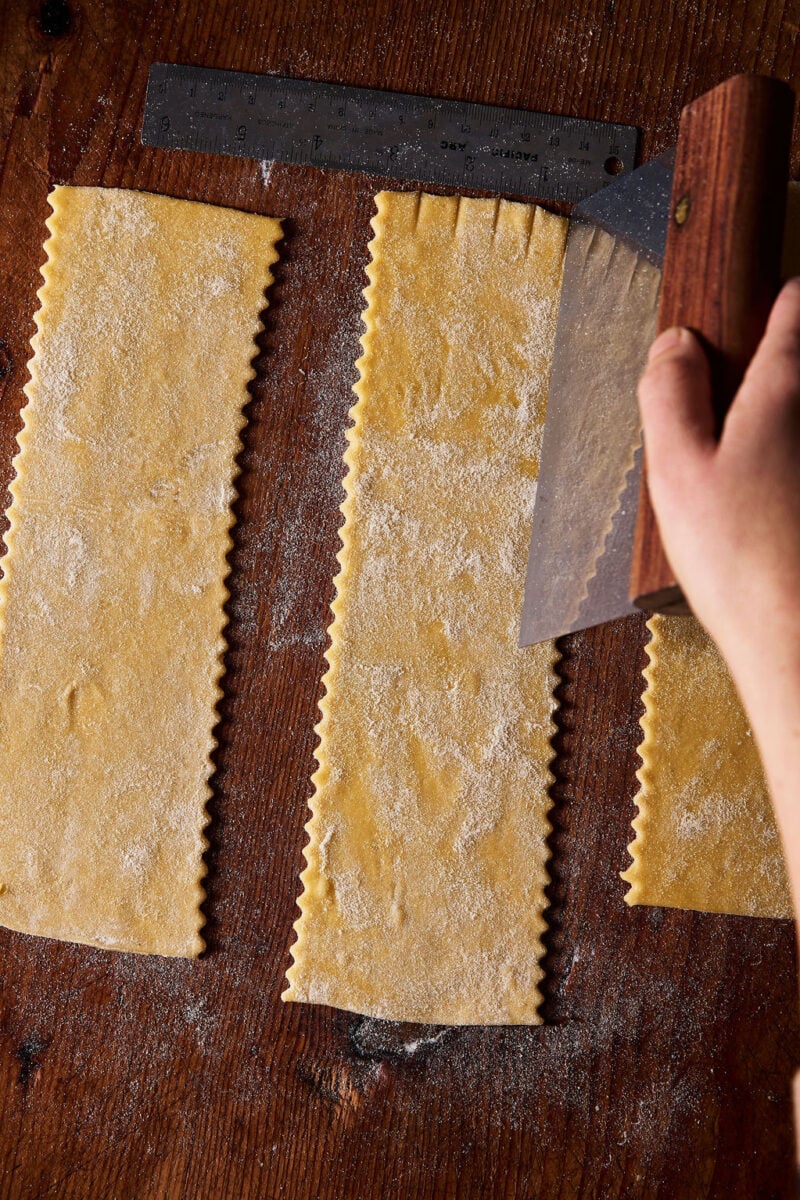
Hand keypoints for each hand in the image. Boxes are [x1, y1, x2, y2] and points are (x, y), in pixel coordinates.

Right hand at [637, 278, 799, 691]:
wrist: (799, 642)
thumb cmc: (741, 564)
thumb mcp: (675, 469)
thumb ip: (669, 394)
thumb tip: (675, 343)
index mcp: (783, 394)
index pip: (793, 313)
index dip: (780, 301)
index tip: (776, 298)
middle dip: (779, 375)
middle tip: (743, 407)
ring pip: (798, 427)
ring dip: (779, 433)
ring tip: (747, 480)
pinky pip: (795, 470)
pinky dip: (784, 478)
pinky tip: (768, 519)